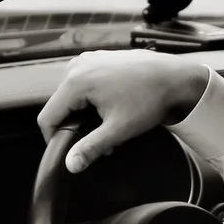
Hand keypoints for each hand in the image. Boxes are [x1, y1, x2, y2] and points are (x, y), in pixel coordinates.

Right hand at [36, 50, 209, 172]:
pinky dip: (93, 98)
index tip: (70, 150)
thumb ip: (90, 148)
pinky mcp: (99, 59)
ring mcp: (89, 59)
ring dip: (86, 113)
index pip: (48, 116)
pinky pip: (84, 83)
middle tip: (102, 138)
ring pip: (73, 95)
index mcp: (76, 80)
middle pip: (60, 105)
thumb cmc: (150, 98)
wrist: (175, 77)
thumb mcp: (118, 129)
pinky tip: (113, 107)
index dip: (54, 138)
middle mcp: (78, 65)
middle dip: (77, 125)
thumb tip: (71, 164)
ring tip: (111, 122)